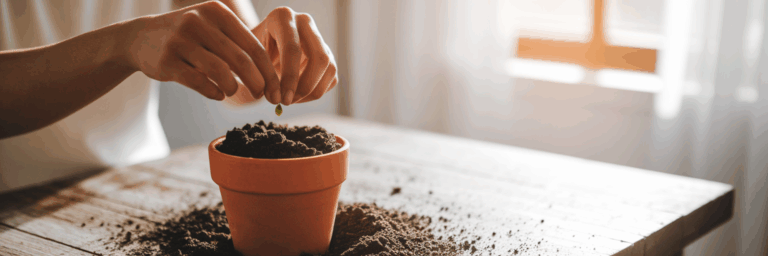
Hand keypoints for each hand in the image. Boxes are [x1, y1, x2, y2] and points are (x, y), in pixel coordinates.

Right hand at [126, 1, 278, 100]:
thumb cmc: (189, 36)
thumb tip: (271, 75)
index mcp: (217, 12)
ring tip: (234, 91)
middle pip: (241, 59)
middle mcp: (199, 22)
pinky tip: (218, 94)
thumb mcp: (212, 27)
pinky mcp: (167, 61)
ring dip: (234, 87)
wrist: (139, 37)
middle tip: (261, 95)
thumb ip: (237, 43)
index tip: (275, 87)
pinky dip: (214, 92)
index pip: (253, 45)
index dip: (268, 70)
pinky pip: (199, 82)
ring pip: (221, 72)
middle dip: (257, 82)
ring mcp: (181, 41)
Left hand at [252, 7, 337, 104]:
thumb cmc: (247, 53)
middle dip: (305, 86)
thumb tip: (274, 97)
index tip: (282, 100)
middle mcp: (304, 22)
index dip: (289, 78)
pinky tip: (297, 96)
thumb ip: (256, 74)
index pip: (292, 49)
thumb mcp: (245, 58)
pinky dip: (316, 92)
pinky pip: (331, 78)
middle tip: (288, 102)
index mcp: (281, 17)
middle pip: (320, 58)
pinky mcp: (327, 53)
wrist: (255, 48)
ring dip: (312, 91)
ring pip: (330, 68)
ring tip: (291, 100)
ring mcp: (318, 37)